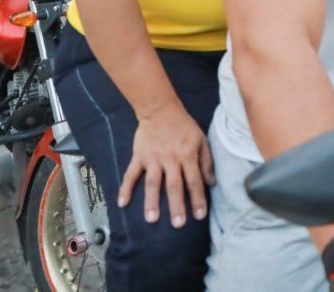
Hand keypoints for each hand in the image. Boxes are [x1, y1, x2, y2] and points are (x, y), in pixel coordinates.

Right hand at [118, 102, 214, 227]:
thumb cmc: (184, 126)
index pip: (194, 181)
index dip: (198, 199)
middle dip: (176, 206)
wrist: (160, 110)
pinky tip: (121, 203)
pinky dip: (125, 188)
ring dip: (151, 201)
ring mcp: (153, 158)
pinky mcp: (139, 156)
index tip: (199, 216)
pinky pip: (131, 174)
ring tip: (151, 219)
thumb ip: (207, 161)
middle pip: (174, 185)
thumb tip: (211, 183)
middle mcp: (171, 159)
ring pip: (153, 183)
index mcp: (188, 155)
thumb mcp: (201, 140)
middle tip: (178, 224)